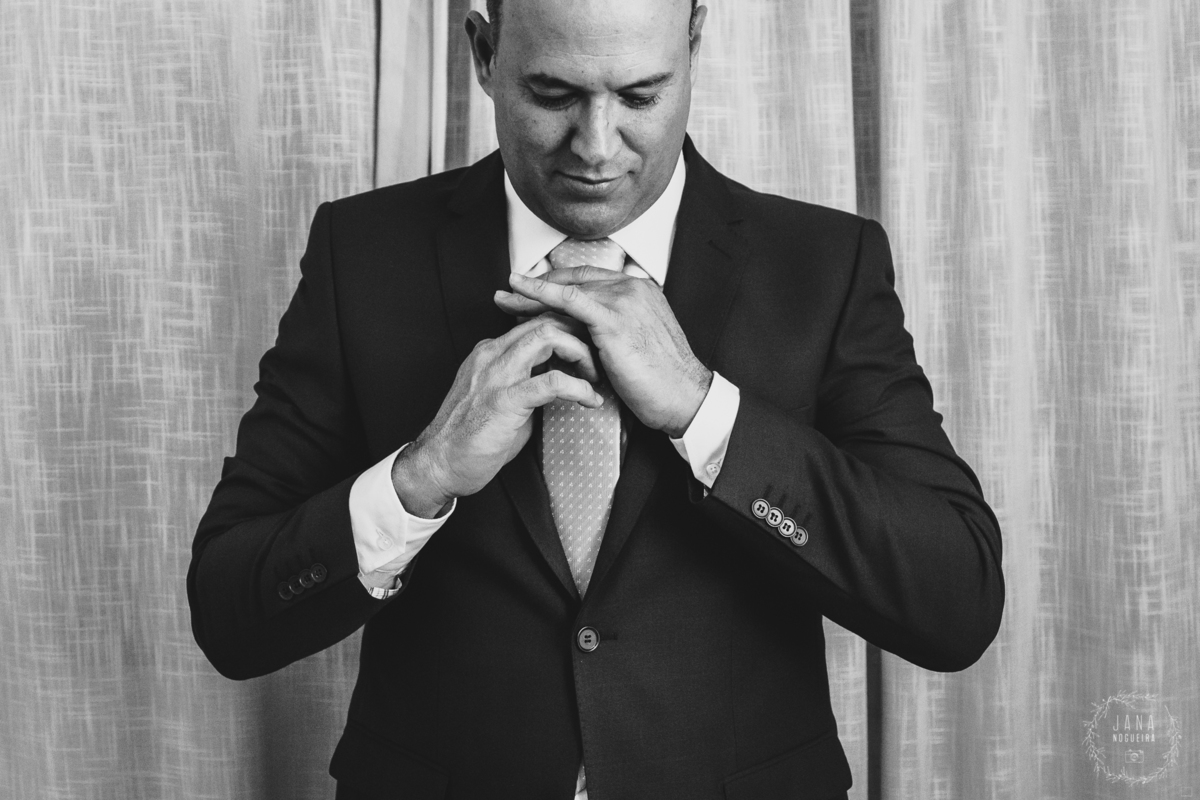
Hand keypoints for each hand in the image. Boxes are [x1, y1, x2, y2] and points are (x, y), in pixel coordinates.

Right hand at [393, 316, 603, 516]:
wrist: (439, 464)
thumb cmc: (470, 438)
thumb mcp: (501, 398)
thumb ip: (527, 383)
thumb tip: (559, 381)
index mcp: (491, 351)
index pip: (536, 320)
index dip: (568, 329)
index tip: (589, 349)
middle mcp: (492, 354)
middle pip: (545, 319)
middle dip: (579, 334)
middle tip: (597, 361)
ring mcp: (496, 374)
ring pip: (547, 336)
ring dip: (580, 353)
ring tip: (594, 376)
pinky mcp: (505, 400)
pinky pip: (552, 382)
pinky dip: (579, 388)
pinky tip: (590, 400)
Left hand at [494, 268, 711, 436]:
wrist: (683, 396)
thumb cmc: (661, 380)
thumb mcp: (635, 344)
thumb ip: (612, 331)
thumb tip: (583, 336)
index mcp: (639, 290)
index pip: (589, 281)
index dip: (557, 285)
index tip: (531, 293)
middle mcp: (632, 287)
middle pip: (574, 282)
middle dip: (537, 287)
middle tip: (507, 292)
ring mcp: (624, 299)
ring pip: (568, 290)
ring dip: (531, 294)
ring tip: (505, 299)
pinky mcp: (614, 318)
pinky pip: (570, 300)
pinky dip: (542, 293)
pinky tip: (521, 292)